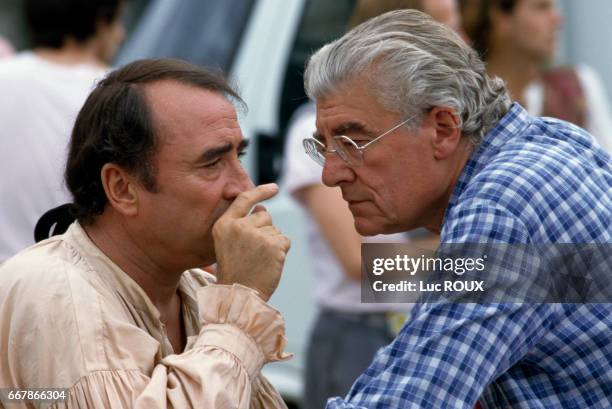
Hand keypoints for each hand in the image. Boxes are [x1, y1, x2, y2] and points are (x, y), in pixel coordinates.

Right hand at [212, 184, 290, 300]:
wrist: (240, 295)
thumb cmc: (235, 271)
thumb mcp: (227, 243)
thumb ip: (242, 223)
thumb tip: (262, 207)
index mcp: (224, 224)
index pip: (244, 199)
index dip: (260, 192)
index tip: (274, 187)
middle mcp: (239, 226)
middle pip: (264, 215)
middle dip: (264, 230)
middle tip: (253, 253)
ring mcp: (257, 234)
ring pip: (275, 229)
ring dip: (272, 242)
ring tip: (259, 260)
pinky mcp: (274, 244)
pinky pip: (285, 240)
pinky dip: (281, 251)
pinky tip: (269, 263)